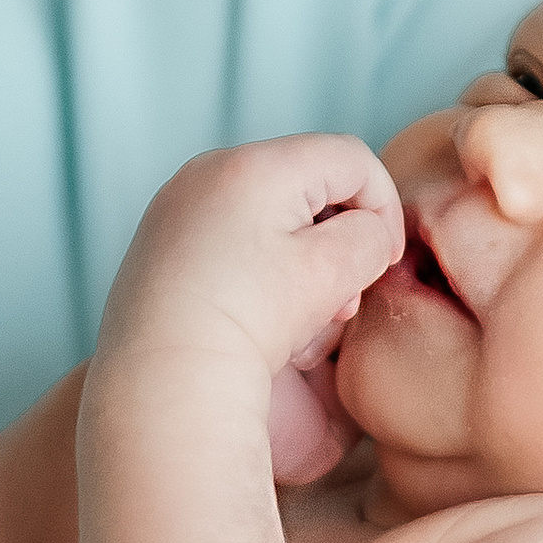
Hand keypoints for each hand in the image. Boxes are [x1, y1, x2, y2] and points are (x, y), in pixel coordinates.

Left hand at [94, 136, 404, 395]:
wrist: (163, 383)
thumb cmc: (249, 324)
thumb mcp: (334, 271)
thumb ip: (370, 235)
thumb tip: (366, 231)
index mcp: (254, 164)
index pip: (350, 159)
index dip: (383, 208)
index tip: (384, 263)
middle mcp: (207, 172)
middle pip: (307, 186)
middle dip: (338, 240)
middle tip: (341, 301)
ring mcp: (176, 207)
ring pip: (270, 216)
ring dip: (302, 262)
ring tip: (301, 322)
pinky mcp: (158, 245)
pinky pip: (230, 238)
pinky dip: (259, 271)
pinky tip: (259, 322)